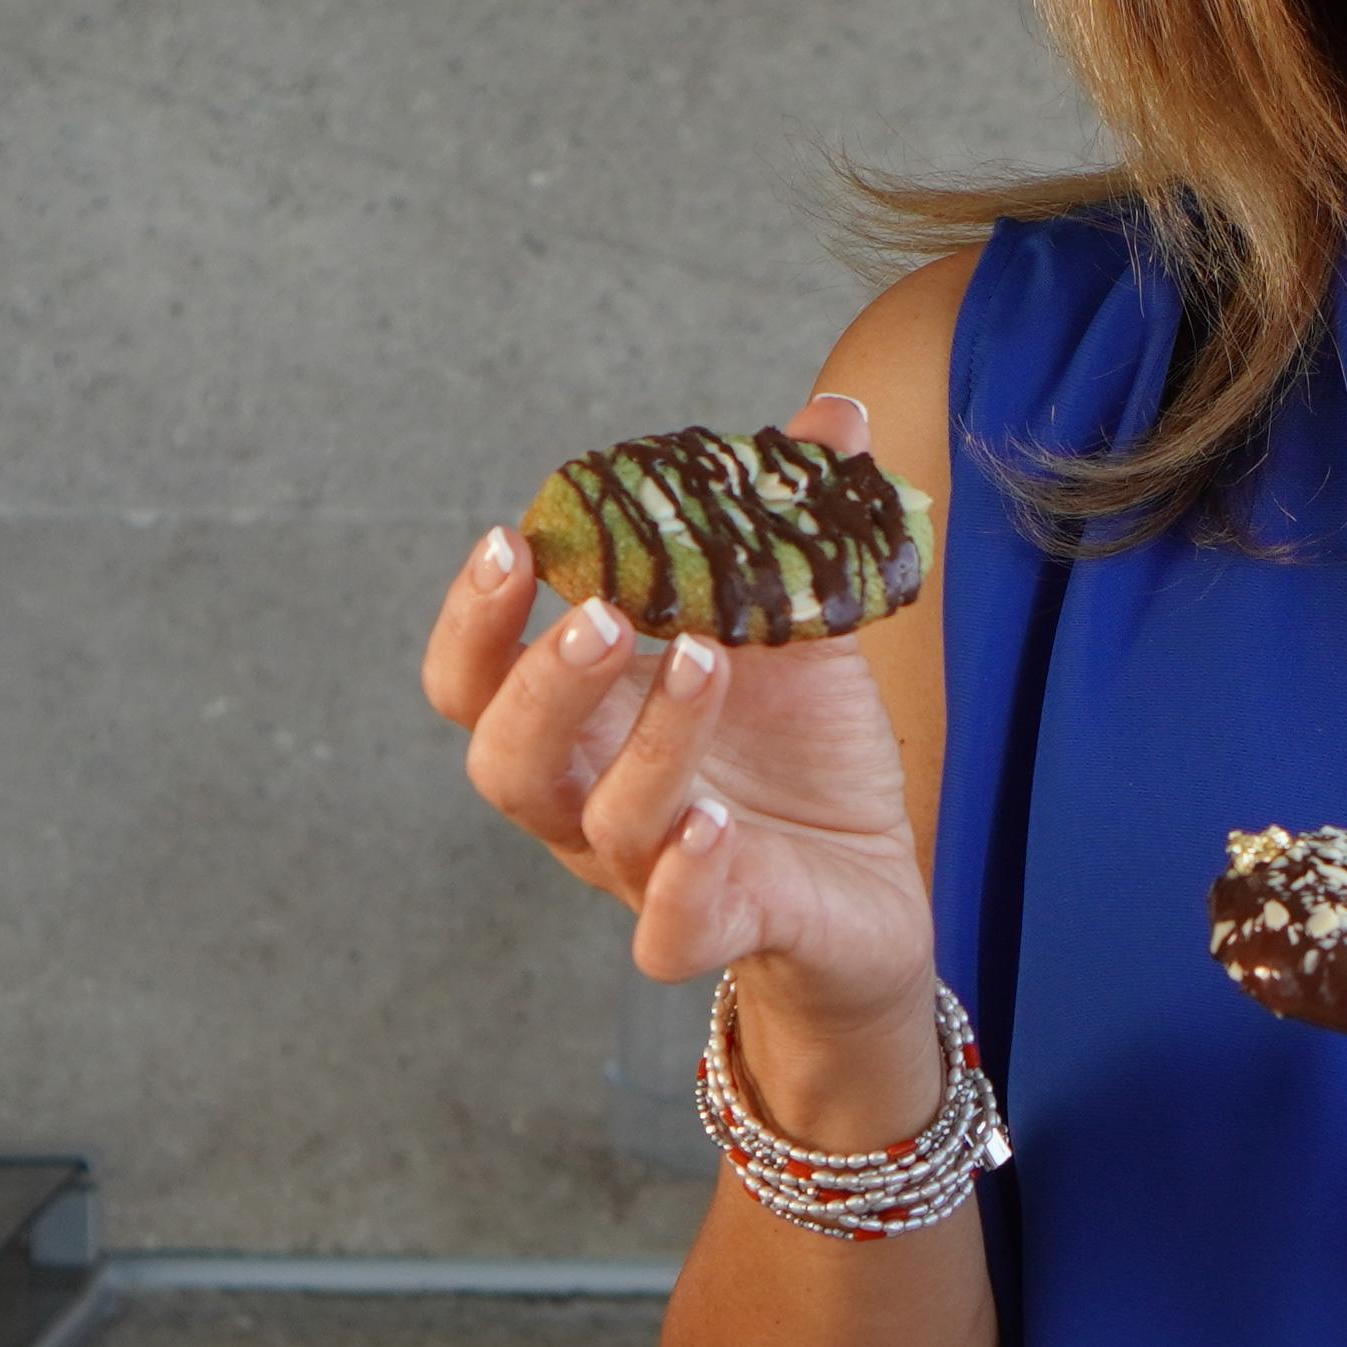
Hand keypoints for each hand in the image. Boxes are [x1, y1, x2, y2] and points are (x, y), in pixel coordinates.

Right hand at [421, 391, 937, 1099]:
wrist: (872, 888)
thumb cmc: (801, 756)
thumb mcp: (802, 631)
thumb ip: (796, 531)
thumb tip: (837, 415)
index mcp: (581, 722)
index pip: (477, 679)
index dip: (475, 619)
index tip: (512, 541)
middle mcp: (587, 800)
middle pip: (506, 757)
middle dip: (539, 679)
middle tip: (599, 612)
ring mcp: (643, 874)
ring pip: (604, 822)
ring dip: (650, 740)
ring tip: (705, 662)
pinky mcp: (719, 931)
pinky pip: (671, 931)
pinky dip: (684, 880)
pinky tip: (716, 825)